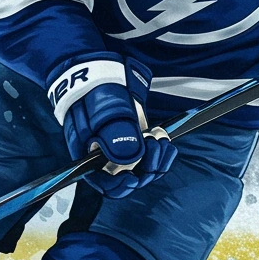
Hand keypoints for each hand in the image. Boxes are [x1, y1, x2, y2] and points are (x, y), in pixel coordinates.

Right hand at [47, 54, 176, 196]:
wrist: (99, 72)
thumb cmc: (94, 93)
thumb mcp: (103, 113)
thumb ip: (115, 136)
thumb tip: (132, 159)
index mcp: (92, 157)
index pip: (104, 185)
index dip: (119, 187)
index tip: (133, 178)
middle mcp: (108, 158)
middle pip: (130, 179)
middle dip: (145, 167)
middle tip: (153, 144)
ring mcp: (124, 150)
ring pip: (144, 169)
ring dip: (157, 160)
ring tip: (161, 141)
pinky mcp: (138, 141)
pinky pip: (153, 157)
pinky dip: (162, 154)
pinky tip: (167, 143)